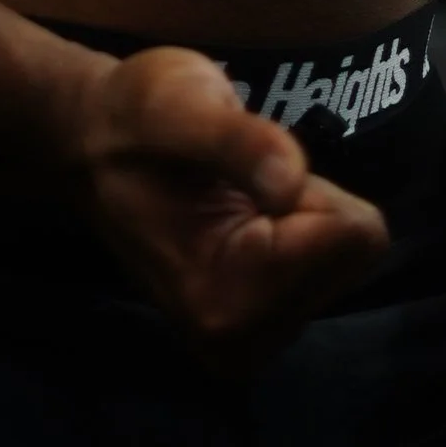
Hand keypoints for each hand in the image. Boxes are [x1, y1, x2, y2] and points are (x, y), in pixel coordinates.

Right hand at [70, 45, 390, 363]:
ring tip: (233, 200)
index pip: (354, 236)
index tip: (243, 170)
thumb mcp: (180, 102)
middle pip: (354, 254)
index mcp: (224, 301)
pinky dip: (295, 236)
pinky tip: (241, 223)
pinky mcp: (259, 333)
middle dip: (306, 205)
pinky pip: (330, 270)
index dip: (304, 184)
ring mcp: (250, 344)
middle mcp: (241, 343)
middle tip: (237, 183)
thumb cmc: (134, 118)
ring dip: (299, 220)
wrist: (91, 149)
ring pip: (345, 261)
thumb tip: (289, 182)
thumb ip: (237, 142)